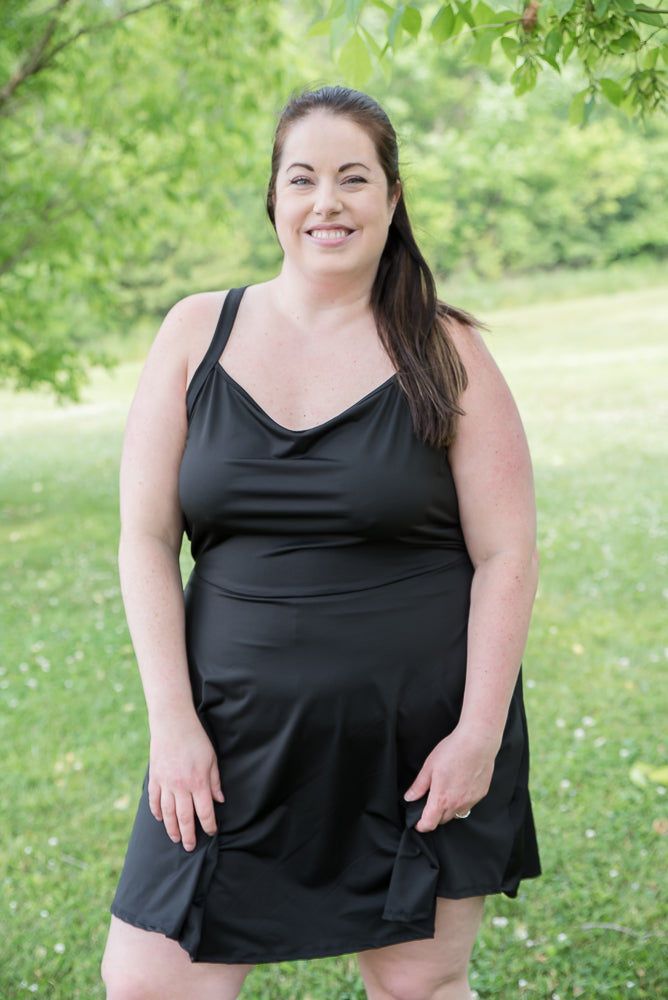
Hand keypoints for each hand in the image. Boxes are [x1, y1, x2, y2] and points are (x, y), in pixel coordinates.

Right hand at [148, 711, 223, 851]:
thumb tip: (220, 800)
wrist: (172, 723)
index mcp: (198, 782)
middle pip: (184, 818)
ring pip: (168, 814)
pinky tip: (159, 819)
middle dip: (189, 835)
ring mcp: (165, 783)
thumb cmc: (196, 739)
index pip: (205, 812)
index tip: (211, 833)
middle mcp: (181, 787)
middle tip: (191, 847)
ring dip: (171, 829)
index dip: (209, 825)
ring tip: (176, 839)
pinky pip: (154, 800)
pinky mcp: (155, 778)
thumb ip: (215, 781)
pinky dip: (156, 812)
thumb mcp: (212, 758)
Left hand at [404, 727, 497, 832]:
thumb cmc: (452, 751)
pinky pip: (469, 806)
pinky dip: (461, 803)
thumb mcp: (429, 767)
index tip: (417, 823)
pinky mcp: (480, 794)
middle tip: (429, 805)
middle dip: (434, 817)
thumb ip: (418, 786)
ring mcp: (470, 800)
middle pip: (442, 820)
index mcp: (441, 799)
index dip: (421, 826)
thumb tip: (409, 798)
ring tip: (444, 797)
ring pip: (456, 815)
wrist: (477, 743)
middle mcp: (457, 804)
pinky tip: (459, 790)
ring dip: (448, 811)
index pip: (429, 823)